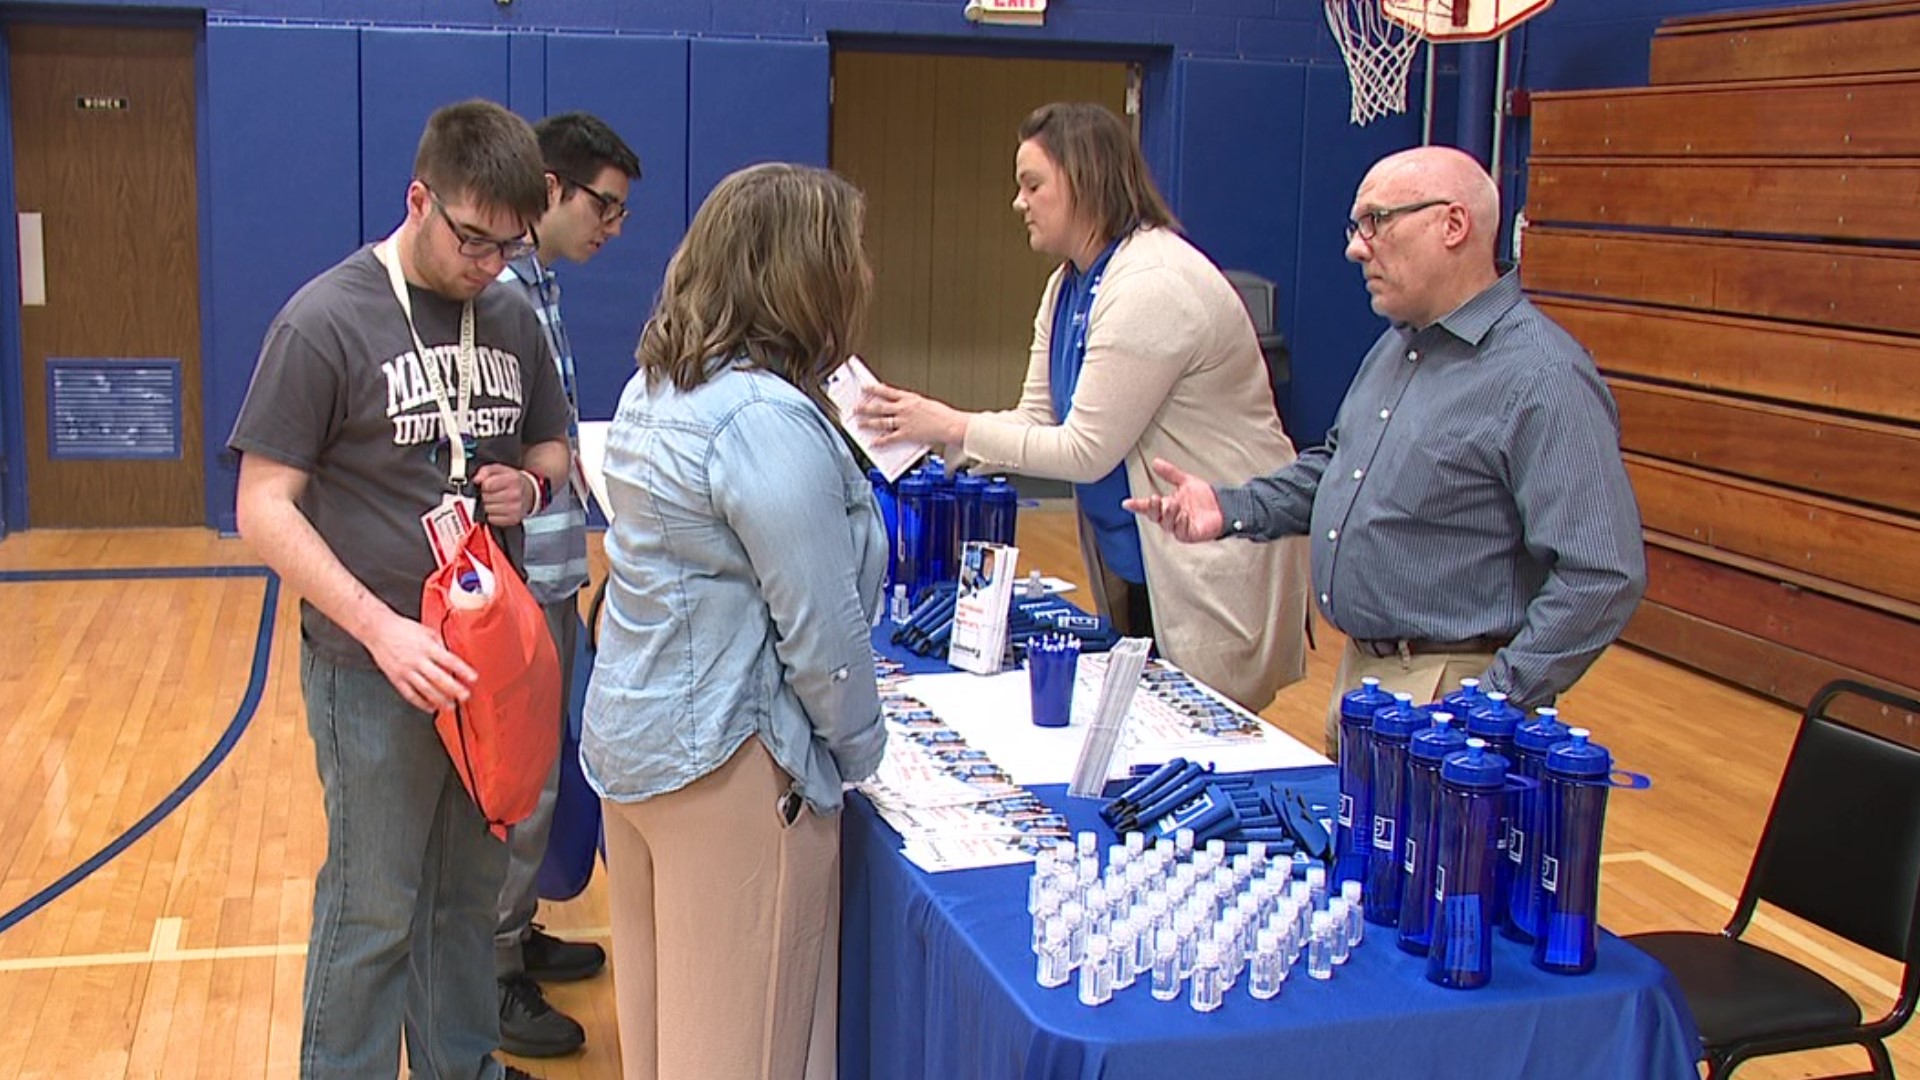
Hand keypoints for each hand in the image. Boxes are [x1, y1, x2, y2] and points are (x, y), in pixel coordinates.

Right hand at [364, 611, 477, 712]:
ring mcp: (406, 671)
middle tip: (465, 696)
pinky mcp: (396, 678)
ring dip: (440, 700)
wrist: (379, 630)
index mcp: (427, 647)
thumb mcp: (427, 632)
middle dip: (454, 689)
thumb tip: (452, 656)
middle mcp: (417, 660)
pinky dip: (421, 703)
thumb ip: (440, 645)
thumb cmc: (403, 629)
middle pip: (438, 678)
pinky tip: (430, 707)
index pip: (449, 660)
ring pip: (425, 689)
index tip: (473, 678)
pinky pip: (410, 694)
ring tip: (451, 706)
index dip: (462, 670)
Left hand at [473, 462, 531, 526]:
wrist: (529, 492)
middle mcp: (515, 494)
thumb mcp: (500, 469)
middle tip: (494, 492)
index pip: (487, 485)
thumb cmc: (513, 481)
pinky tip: (500, 508)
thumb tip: (476, 480)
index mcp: (512, 479)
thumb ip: (485, 471)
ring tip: (497, 500)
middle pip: (486, 498)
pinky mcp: (513, 519)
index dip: (484, 485)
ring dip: (489, 505)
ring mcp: (515, 508)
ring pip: (487, 509)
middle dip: (486, 495)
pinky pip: (492, 519)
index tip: (489, 485)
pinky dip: (493, 515)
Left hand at [853, 383, 967, 446]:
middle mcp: (904, 408)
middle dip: (865, 408)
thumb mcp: (925, 404)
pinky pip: (889, 438)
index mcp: (909, 398)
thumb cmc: (943, 415)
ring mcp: (903, 421)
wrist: (951, 425)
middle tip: (856, 408)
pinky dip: (880, 441)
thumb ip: (912, 406)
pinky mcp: (906, 434)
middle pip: (879, 407)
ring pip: (881, 421)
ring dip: (868, 423)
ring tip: (859, 424)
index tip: (864, 387)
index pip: (887, 391)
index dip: (874, 389)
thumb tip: (901, 409)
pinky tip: (873, 442)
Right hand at [1123, 458, 1225, 542]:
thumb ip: (1170, 474)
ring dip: (1169, 514)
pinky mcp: (1190, 535)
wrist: (1224, 506)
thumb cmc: (1204, 498)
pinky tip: (1184, 516)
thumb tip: (1156, 462)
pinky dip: (1182, 523)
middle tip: (1154, 498)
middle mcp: (1171, 518)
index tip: (1126, 503)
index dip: (1137, 505)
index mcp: (1167, 506)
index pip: (1149, 507)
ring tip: (1173, 504)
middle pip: (1155, 517)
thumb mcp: (1186, 482)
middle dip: (1153, 509)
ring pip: (1167, 525)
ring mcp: (1180, 528)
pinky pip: (1182, 532)